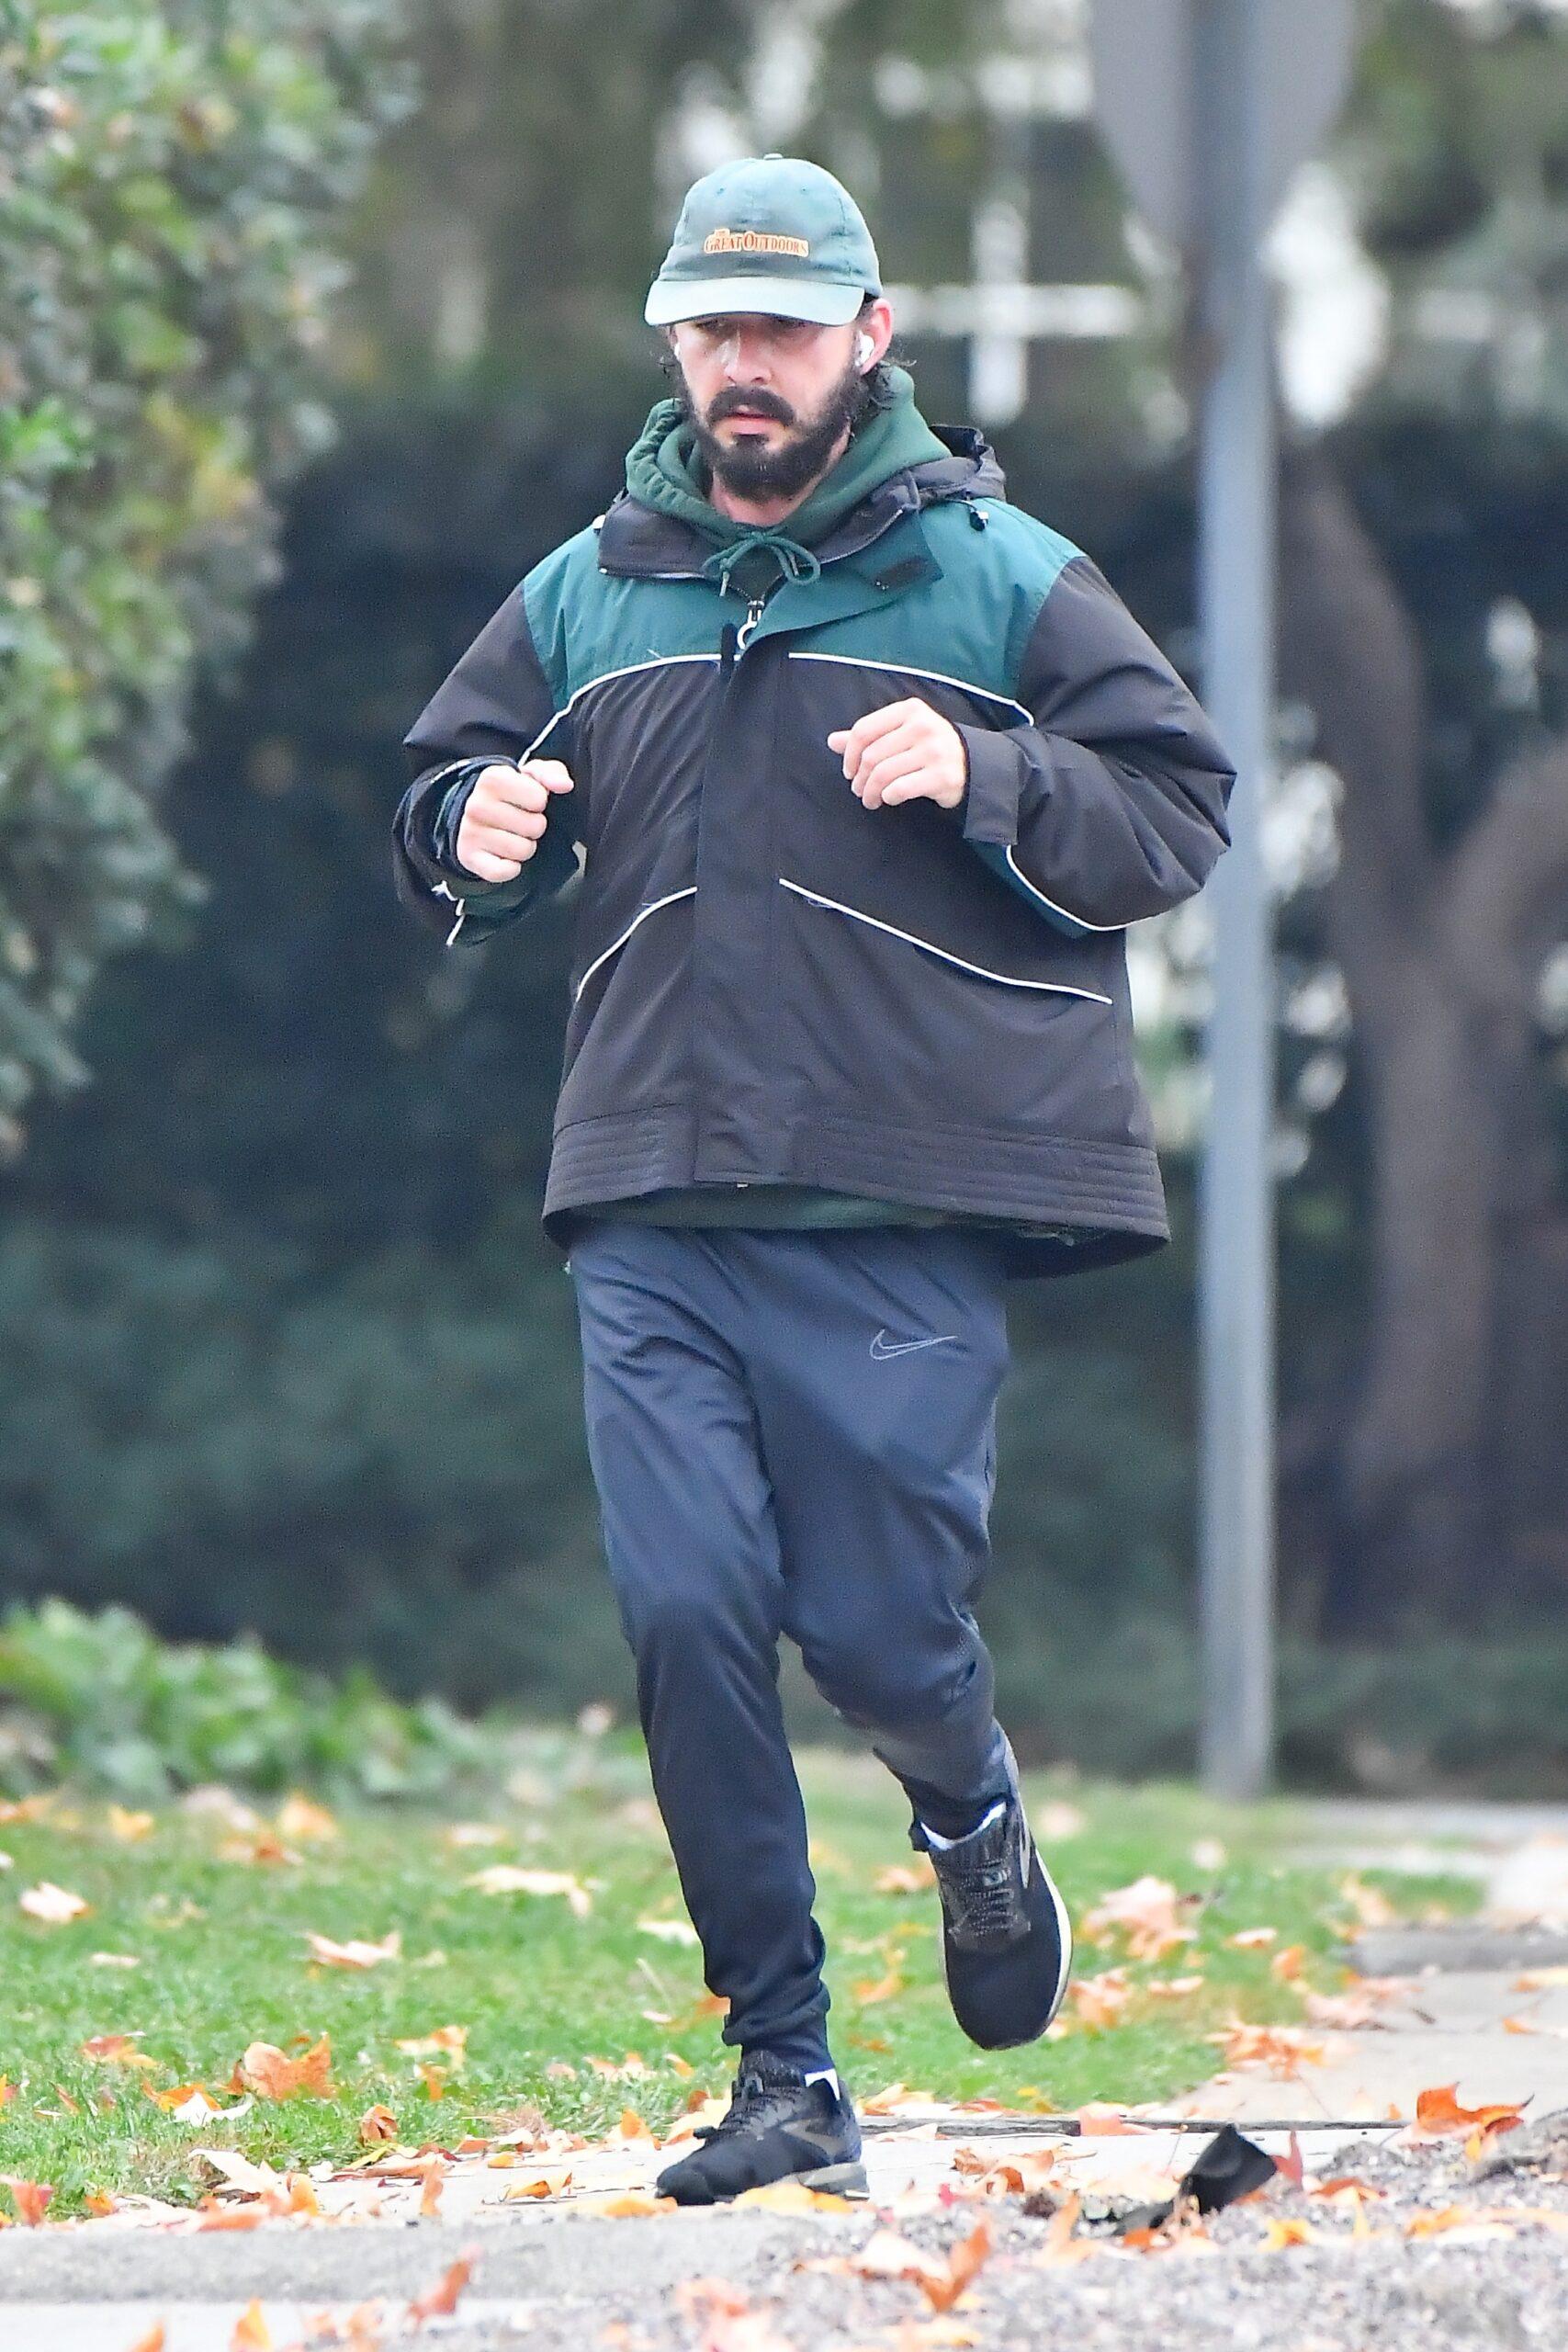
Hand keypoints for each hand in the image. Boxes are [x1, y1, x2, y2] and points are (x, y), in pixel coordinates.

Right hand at [455, 758, 573, 880]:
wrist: (476, 815)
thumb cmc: (510, 795)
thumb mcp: (531, 776)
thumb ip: (552, 773)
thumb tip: (564, 784)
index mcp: (493, 779)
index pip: (539, 799)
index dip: (540, 803)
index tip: (528, 802)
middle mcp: (477, 804)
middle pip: (535, 827)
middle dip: (535, 827)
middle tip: (521, 822)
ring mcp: (471, 832)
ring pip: (523, 851)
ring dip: (525, 847)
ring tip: (513, 836)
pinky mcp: (470, 857)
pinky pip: (505, 871)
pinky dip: (511, 868)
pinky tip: (505, 856)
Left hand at [827, 698, 966, 809]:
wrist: (973, 764)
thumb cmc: (928, 748)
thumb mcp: (900, 733)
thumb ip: (867, 736)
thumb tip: (832, 741)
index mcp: (909, 710)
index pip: (864, 730)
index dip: (850, 755)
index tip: (849, 771)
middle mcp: (923, 726)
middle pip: (872, 756)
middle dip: (860, 778)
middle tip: (859, 790)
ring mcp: (934, 750)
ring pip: (884, 774)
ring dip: (870, 792)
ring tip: (870, 799)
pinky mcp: (942, 776)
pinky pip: (901, 789)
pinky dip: (889, 797)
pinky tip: (889, 799)